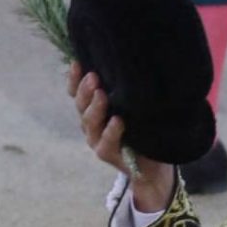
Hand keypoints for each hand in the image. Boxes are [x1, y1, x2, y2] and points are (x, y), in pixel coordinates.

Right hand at [68, 63, 175, 213]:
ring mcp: (96, 139)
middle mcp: (90, 123)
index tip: (78, 63)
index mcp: (92, 108)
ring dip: (95, 108)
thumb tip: (130, 61)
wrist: (152, 164)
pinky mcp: (107, 154)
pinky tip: (118, 121)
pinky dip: (111, 131)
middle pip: (81, 105)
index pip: (77, 91)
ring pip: (90, 122)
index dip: (74, 78)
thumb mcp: (133, 106)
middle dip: (85, 90)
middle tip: (93, 77)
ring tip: (101, 94)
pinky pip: (106, 142)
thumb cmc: (142, 129)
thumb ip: (125, 90)